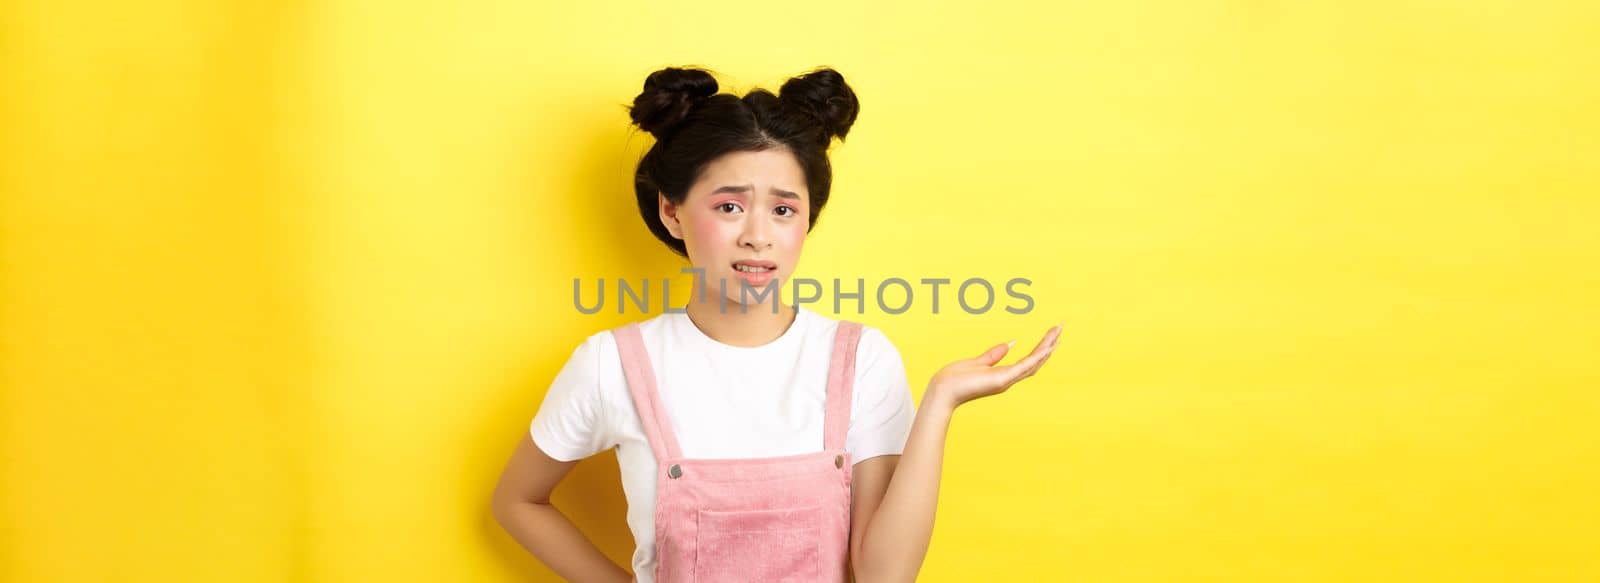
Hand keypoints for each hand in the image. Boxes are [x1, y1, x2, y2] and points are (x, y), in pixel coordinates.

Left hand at [927, 323, 1061, 410]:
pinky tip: (1048, 347)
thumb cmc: (954, 379)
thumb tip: (1011, 343)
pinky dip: (1037, 357)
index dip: (1041, 348)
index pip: (1028, 360)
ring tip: (1058, 332)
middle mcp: (1008, 379)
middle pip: (1035, 361)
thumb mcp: (977, 362)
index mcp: (1002, 374)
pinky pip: (1024, 366)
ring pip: (1033, 362)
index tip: (1051, 334)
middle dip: (1049, 344)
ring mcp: (1006, 380)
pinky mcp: (1002, 379)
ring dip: (1047, 347)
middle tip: (1061, 328)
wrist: (942, 391)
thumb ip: (994, 354)